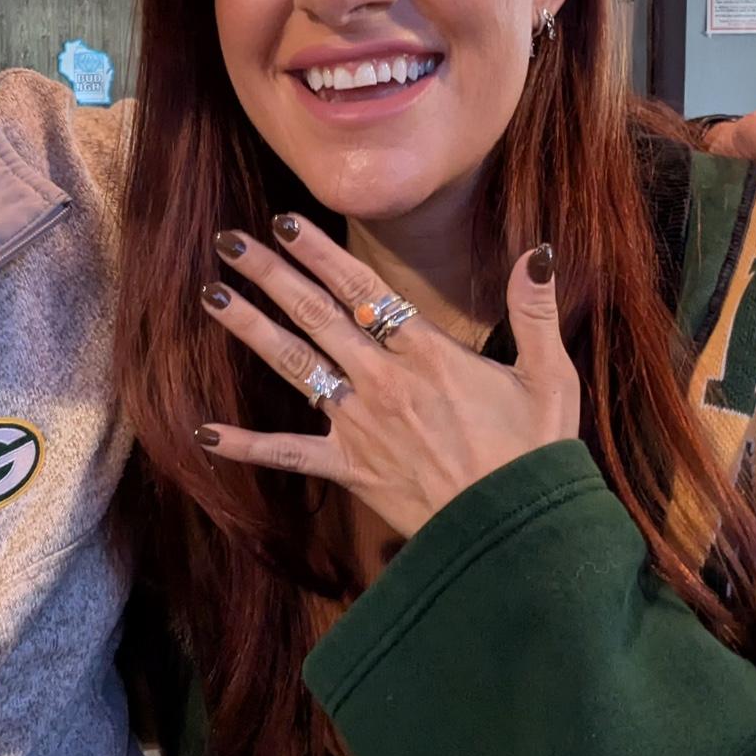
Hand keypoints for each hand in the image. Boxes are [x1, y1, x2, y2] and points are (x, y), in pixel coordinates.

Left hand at [197, 218, 579, 536]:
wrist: (514, 534)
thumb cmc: (535, 454)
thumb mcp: (550, 377)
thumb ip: (535, 310)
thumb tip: (539, 252)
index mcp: (427, 353)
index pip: (363, 288)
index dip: (321, 252)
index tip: (285, 222)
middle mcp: (383, 380)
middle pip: (315, 315)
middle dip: (271, 274)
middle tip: (230, 241)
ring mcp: (360, 425)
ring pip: (294, 366)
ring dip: (251, 329)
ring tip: (212, 296)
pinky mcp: (350, 469)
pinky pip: (289, 454)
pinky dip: (246, 445)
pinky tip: (204, 432)